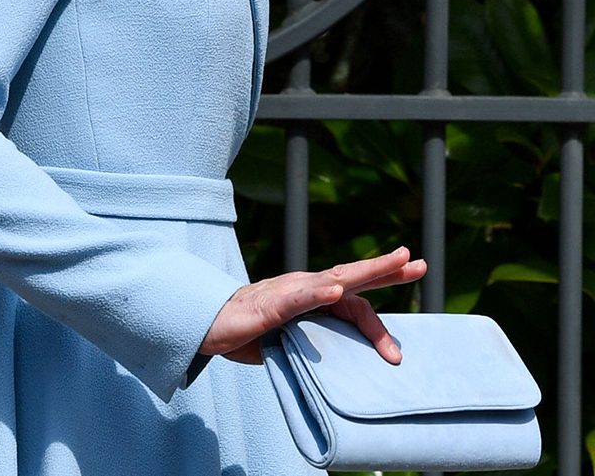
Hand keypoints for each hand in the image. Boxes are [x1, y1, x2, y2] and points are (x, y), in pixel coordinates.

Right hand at [199, 246, 425, 365]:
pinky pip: (297, 298)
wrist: (208, 325)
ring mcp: (289, 292)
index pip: (355, 294)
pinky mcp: (270, 305)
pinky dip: (318, 294)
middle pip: (352, 275)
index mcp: (313, 297)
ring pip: (333, 279)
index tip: (408, 301)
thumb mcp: (293, 339)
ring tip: (393, 264)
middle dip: (386, 268)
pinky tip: (336, 290)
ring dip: (366, 271)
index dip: (383, 294)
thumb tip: (350, 363)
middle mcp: (306, 287)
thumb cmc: (250, 331)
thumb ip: (319, 340)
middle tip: (416, 261)